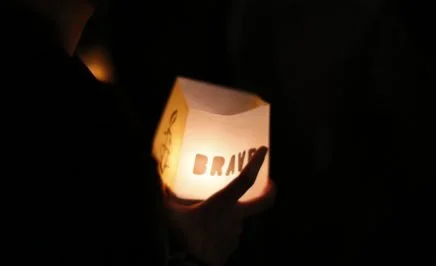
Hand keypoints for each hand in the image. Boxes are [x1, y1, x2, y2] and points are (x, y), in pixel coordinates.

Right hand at [165, 147, 275, 265]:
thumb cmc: (183, 239)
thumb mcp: (171, 214)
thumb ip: (165, 196)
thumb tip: (158, 180)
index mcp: (223, 204)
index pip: (245, 180)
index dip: (256, 164)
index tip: (264, 150)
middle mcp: (235, 217)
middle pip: (262, 203)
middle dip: (270, 191)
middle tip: (271, 183)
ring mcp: (236, 234)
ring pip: (239, 218)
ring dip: (231, 215)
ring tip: (214, 215)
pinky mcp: (232, 247)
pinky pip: (230, 233)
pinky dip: (223, 229)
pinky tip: (209, 231)